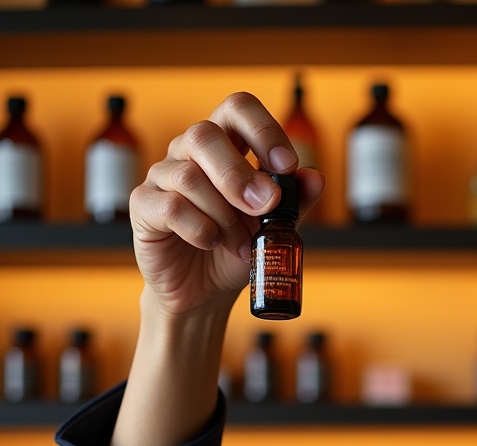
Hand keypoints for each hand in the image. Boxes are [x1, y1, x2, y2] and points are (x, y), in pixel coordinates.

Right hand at [130, 92, 325, 317]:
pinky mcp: (144, 207)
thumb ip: (295, 202)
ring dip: (225, 216)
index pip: (237, 108)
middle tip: (265, 208)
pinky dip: (200, 229)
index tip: (286, 166)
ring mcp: (162, 177)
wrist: (204, 290)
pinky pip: (171, 207)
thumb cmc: (236, 249)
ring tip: (241, 245)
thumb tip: (316, 178)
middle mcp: (188, 153)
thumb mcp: (274, 227)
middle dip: (240, 176)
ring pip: (189, 177)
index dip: (264, 130)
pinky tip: (212, 243)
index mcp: (225, 146)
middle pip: (204, 134)